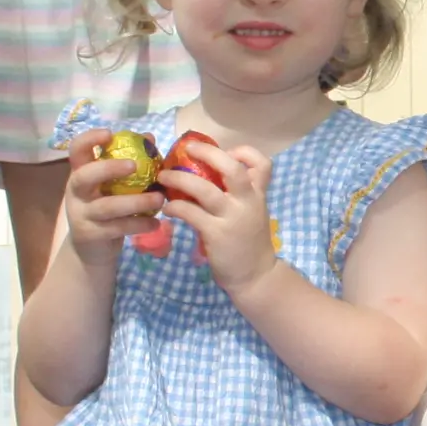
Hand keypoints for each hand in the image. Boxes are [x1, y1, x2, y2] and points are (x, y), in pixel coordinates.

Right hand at [58, 129, 162, 262]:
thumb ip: (129, 161)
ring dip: (136, 201)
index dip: (88, 139)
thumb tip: (149, 137)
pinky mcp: (91, 234)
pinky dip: (139, 224)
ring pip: (107, 206)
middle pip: (84, 176)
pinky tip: (156, 223)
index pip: (76, 150)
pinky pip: (117, 228)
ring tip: (159, 199)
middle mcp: (76, 191)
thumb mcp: (113, 185)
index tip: (109, 134)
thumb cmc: (105, 207)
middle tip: (134, 165)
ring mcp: (81, 214)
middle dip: (108, 169)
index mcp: (80, 172)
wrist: (90, 249)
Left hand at [161, 138, 277, 294]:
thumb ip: (237, 195)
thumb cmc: (249, 242)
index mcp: (258, 195)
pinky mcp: (216, 234)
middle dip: (207, 153)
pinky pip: (190, 213)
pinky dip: (175, 207)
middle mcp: (248, 202)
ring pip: (205, 189)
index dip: (244, 152)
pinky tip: (167, 209)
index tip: (226, 151)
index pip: (262, 163)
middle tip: (187, 149)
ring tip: (164, 177)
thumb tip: (205, 175)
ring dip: (180, 179)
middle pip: (232, 168)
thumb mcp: (252, 213)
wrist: (256, 276)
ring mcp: (232, 218)